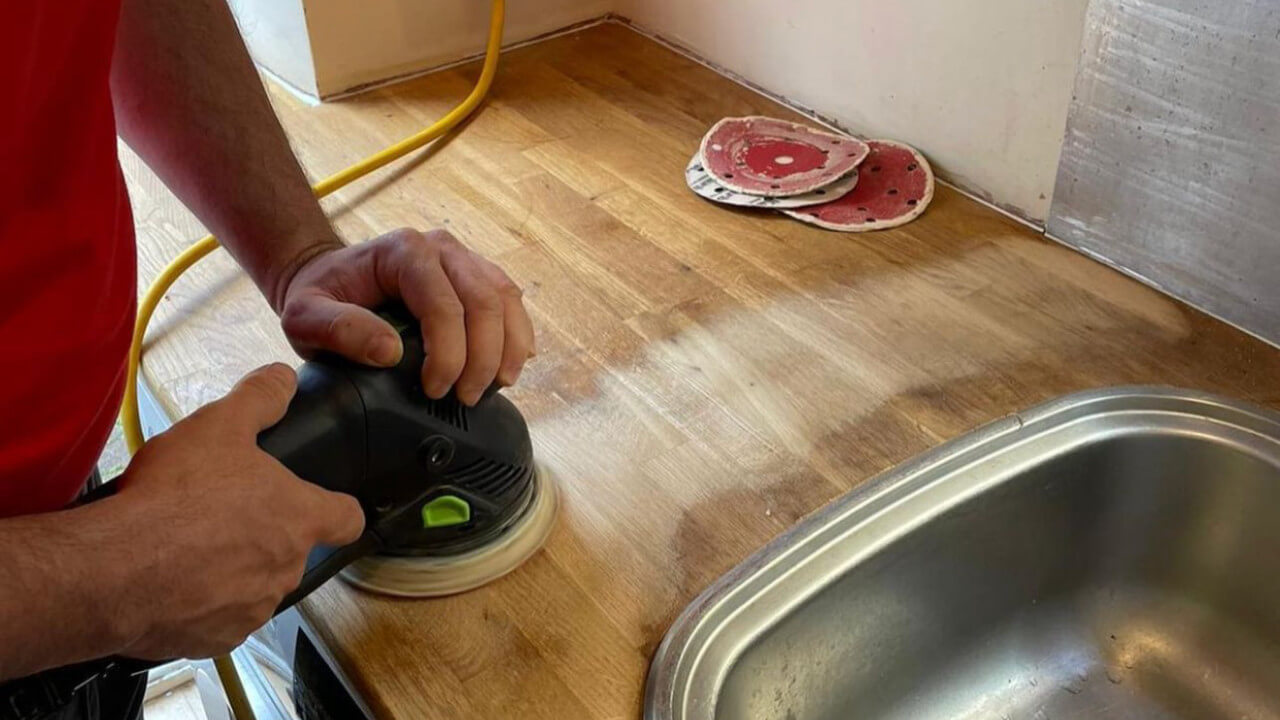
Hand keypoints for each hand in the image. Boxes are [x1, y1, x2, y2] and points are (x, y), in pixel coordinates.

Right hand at [109, 364, 363, 659]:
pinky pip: (217, 618)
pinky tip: (170, 578)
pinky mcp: (216, 638)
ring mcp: (253, 607)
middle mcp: (286, 568)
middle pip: (291, 549)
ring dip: (230, 568)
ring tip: (188, 544)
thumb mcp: (219, 426)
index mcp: (298, 518)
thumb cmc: (172, 501)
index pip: (348, 518)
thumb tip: (282, 379)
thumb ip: (259, 399)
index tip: (328, 504)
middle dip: (262, 532)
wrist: (115, 570)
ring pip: (253, 584)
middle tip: (221, 512)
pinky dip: (199, 603)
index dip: (339, 508)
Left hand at [276, 228, 534, 404]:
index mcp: (403, 251)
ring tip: (498, 384)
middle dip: (483, 357)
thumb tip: (389, 352)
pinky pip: (509, 299)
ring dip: (509, 346)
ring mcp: (462, 258)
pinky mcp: (475, 274)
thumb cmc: (320, 296)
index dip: (448, 353)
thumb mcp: (304, 316)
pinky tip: (516, 361)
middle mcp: (441, 248)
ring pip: (505, 298)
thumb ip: (339, 330)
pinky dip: (517, 332)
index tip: (435, 389)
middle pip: (484, 301)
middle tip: (467, 397)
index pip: (443, 303)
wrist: (328, 276)